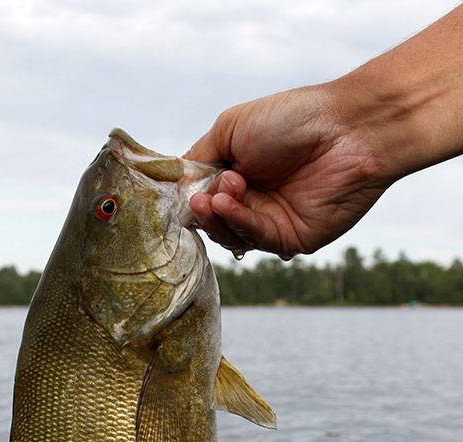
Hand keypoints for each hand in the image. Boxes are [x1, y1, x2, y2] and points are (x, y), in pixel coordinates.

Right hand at [184, 86, 389, 258]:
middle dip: (203, 210)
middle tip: (204, 195)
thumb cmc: (293, 119)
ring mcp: (272, 222)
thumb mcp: (231, 128)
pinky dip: (238, 222)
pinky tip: (229, 203)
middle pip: (213, 221)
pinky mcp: (290, 239)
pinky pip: (255, 239)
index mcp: (239, 172)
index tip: (179, 191)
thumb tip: (177, 185)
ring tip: (222, 193)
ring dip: (219, 217)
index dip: (189, 196)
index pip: (203, 196)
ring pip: (230, 235)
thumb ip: (200, 157)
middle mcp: (254, 200)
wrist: (347, 130)